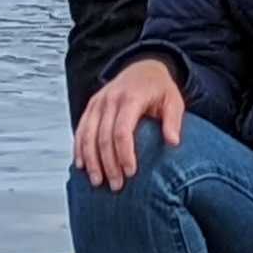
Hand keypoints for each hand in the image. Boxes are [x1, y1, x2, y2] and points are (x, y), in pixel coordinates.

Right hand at [69, 57, 184, 186]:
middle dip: (108, 164)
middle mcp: (110, 99)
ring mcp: (98, 102)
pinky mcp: (91, 106)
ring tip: (97, 181)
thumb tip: (173, 142)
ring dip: (91, 161)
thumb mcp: (173, 101)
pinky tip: (82, 166)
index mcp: (131, 98)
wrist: (143, 67)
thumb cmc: (159, 88)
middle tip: (116, 185)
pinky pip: (81, 130)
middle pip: (103, 137)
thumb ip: (173, 121)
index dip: (124, 154)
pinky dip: (79, 149)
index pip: (122, 131)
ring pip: (88, 136)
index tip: (131, 172)